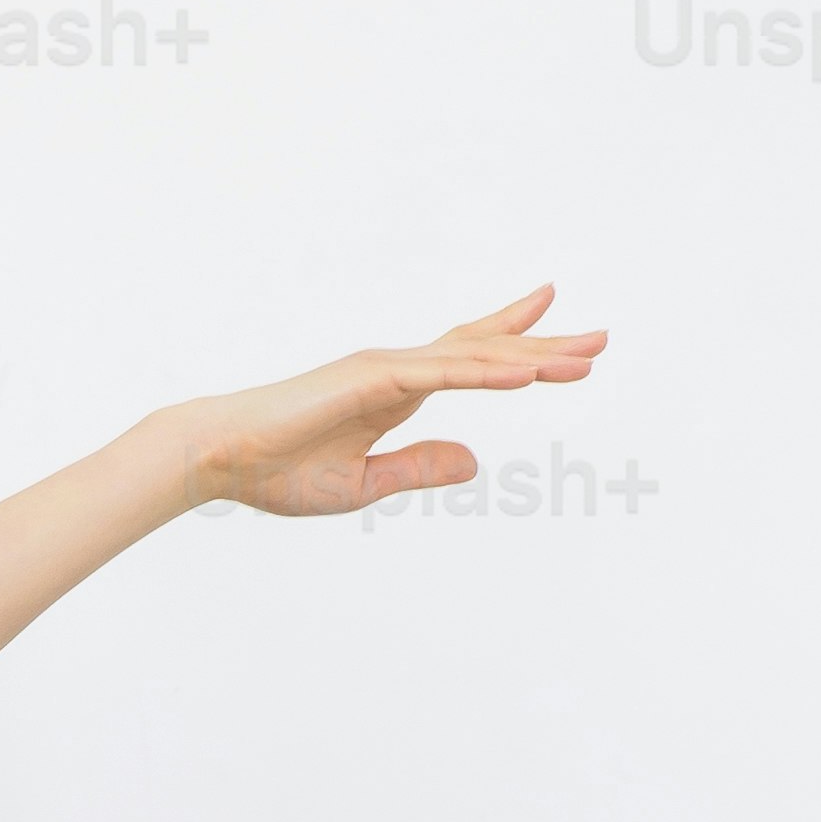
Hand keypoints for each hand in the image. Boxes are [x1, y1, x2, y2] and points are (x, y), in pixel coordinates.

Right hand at [173, 286, 603, 517]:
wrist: (220, 457)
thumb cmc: (275, 471)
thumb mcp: (364, 484)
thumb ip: (419, 468)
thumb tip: (477, 462)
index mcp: (394, 393)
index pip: (467, 360)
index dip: (514, 346)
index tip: (562, 337)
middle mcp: (396, 370)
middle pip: (485, 350)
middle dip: (545, 346)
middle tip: (600, 340)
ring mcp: (385, 370)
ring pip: (473, 360)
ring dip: (529, 359)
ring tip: (582, 358)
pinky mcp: (370, 380)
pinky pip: (440, 376)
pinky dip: (484, 374)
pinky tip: (523, 378)